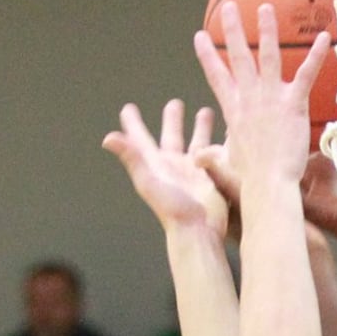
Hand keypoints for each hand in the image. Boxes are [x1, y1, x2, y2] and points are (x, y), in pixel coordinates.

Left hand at [103, 100, 228, 237]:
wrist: (198, 231)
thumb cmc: (171, 209)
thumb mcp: (148, 180)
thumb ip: (131, 157)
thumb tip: (108, 138)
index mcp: (155, 164)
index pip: (141, 138)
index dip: (134, 123)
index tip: (128, 108)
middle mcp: (174, 166)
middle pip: (172, 137)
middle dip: (172, 120)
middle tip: (175, 104)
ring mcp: (194, 173)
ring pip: (197, 143)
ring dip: (201, 128)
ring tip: (206, 112)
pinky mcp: (211, 180)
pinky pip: (215, 155)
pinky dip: (219, 142)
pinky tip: (228, 133)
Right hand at [193, 2, 330, 187]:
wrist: (268, 183)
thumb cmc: (249, 178)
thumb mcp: (224, 163)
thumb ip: (211, 156)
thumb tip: (195, 158)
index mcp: (233, 110)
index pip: (217, 77)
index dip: (208, 56)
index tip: (200, 37)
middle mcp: (249, 98)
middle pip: (238, 58)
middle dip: (233, 31)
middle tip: (229, 8)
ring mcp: (270, 98)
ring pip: (267, 57)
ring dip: (266, 31)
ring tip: (265, 8)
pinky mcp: (292, 103)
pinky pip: (305, 74)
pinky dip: (316, 56)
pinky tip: (324, 38)